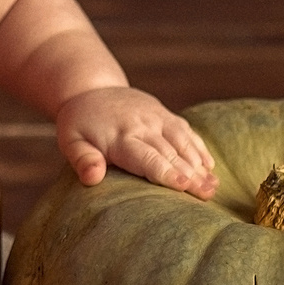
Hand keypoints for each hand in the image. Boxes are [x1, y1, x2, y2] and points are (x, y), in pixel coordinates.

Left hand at [55, 87, 217, 196]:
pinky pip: (186, 132)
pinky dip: (199, 149)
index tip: (183, 185)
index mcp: (121, 137)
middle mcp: (143, 125)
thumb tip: (92, 178)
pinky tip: (210, 168)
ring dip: (199, 165)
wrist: (91, 89)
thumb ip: (82, 159)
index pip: (147, 157)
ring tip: (213, 187)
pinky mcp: (165, 115)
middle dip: (190, 175)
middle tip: (208, 195)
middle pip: (171, 153)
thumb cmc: (79, 124)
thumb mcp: (70, 141)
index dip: (165, 172)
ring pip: (183, 142)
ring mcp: (157, 118)